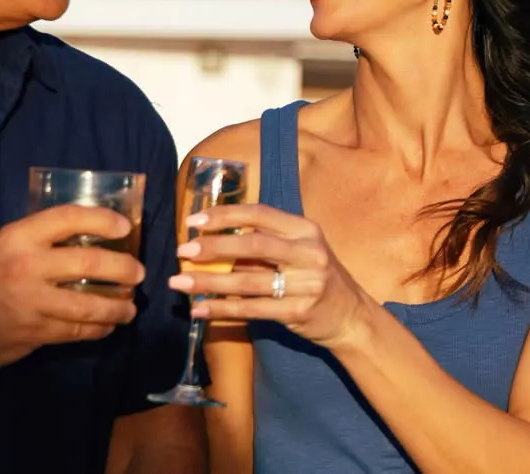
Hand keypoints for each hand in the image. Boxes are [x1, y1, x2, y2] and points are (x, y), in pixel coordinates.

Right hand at [0, 204, 144, 370]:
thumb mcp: (3, 247)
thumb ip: (41, 240)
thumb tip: (95, 236)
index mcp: (18, 237)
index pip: (69, 217)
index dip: (103, 219)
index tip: (125, 228)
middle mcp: (26, 266)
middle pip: (90, 263)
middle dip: (124, 269)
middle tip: (138, 274)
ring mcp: (30, 302)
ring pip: (89, 304)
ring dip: (118, 307)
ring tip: (129, 308)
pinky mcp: (33, 332)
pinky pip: (77, 330)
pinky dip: (98, 329)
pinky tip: (106, 326)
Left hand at [169, 204, 371, 351]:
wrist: (351, 316)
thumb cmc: (317, 278)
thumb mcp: (300, 252)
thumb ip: (266, 245)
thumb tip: (213, 240)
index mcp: (306, 230)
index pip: (261, 214)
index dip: (226, 215)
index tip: (194, 220)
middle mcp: (309, 253)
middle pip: (254, 244)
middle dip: (214, 246)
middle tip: (184, 250)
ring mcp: (307, 283)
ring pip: (248, 281)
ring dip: (209, 282)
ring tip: (179, 283)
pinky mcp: (299, 312)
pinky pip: (253, 309)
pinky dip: (223, 308)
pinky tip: (200, 309)